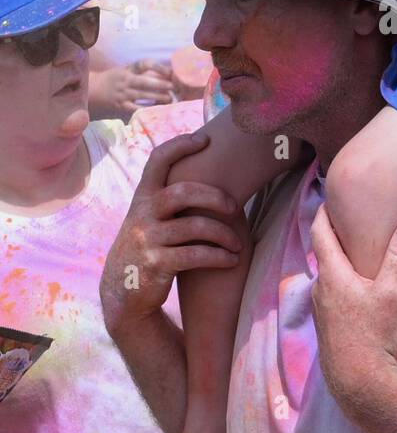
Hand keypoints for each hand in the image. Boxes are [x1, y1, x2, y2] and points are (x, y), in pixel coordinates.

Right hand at [96, 61, 173, 114]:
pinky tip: (156, 110)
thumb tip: (162, 74)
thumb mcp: (123, 71)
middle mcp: (125, 80)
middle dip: (162, 84)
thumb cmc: (110, 81)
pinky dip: (147, 109)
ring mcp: (123, 94)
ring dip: (158, 97)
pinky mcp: (120, 106)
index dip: (158, 67)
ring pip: (143, 95)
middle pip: (146, 81)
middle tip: (174, 87)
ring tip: (170, 99)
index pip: (144, 64)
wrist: (91, 92)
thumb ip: (139, 72)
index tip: (169, 72)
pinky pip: (136, 108)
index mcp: (127, 70)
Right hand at [100, 130, 243, 330]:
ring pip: (194, 226)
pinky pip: (195, 255)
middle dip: (214, 196)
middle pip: (182, 192)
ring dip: (223, 234)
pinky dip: (219, 257)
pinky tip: (232, 260)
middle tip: (235, 207)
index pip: (157, 160)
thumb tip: (202, 167)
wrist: (123, 293)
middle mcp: (142, 214)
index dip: (180, 145)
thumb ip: (165, 197)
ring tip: (238, 244)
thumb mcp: (147, 218)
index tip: (205, 139)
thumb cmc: (147, 248)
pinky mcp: (156, 264)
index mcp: (142, 198)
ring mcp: (147, 239)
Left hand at [310, 205, 396, 402]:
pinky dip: (343, 284)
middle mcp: (320, 290)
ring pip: (329, 278)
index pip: (321, 234)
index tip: (329, 199)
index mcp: (332, 275)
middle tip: (352, 224)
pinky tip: (361, 292)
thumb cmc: (375, 335)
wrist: (360, 384)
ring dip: (340, 264)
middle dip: (335, 238)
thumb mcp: (392, 293)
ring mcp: (322, 311)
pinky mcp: (328, 328)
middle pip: (324, 255)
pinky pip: (333, 296)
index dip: (324, 214)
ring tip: (360, 256)